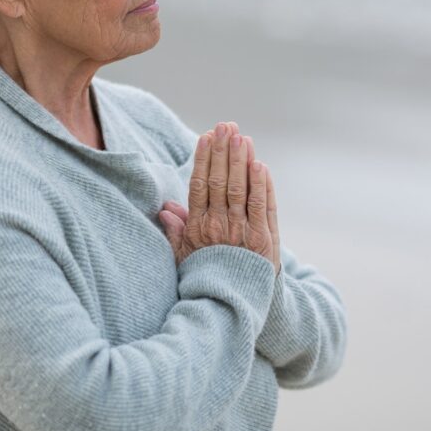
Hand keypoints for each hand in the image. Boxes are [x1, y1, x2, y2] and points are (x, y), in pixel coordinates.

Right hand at [158, 122, 280, 274]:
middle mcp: (219, 227)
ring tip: (242, 137)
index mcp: (198, 228)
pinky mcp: (264, 239)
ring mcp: (243, 232)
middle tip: (226, 126)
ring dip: (242, 161)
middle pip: (221, 182)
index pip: (199, 186)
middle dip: (223, 152)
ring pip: (241, 190)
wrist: (234, 303)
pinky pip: (262, 206)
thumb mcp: (185, 256)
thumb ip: (176, 232)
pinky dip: (261, 185)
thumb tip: (165, 209)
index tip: (206, 137)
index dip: (203, 159)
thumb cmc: (208, 276)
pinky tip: (259, 165)